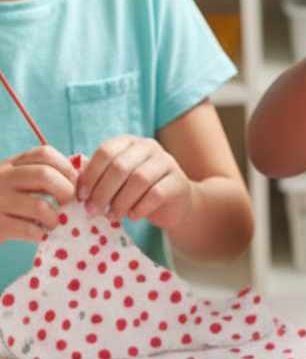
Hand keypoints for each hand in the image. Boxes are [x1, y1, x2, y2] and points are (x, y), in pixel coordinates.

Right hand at [0, 147, 76, 245]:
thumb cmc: (1, 204)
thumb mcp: (15, 182)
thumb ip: (40, 178)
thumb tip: (80, 180)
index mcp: (10, 165)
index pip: (44, 153)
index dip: (67, 168)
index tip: (74, 184)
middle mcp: (2, 178)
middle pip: (45, 176)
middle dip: (66, 192)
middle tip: (67, 206)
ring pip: (41, 206)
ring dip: (54, 218)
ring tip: (52, 224)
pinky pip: (30, 230)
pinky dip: (40, 234)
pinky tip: (38, 234)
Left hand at [76, 137, 193, 230]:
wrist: (174, 205)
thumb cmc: (139, 193)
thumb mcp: (118, 181)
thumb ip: (100, 178)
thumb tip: (75, 185)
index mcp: (129, 142)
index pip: (105, 152)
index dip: (91, 175)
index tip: (81, 196)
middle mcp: (148, 147)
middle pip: (120, 166)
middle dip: (102, 191)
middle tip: (93, 210)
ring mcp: (166, 163)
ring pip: (138, 180)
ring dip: (120, 201)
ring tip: (112, 216)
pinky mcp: (178, 183)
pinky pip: (155, 194)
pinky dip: (140, 207)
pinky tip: (132, 216)